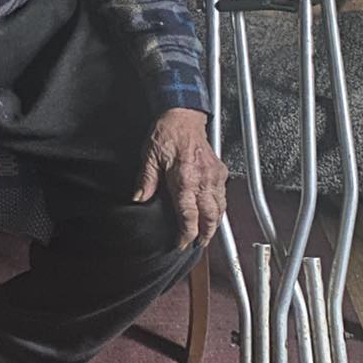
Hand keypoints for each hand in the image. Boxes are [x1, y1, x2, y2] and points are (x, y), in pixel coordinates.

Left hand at [133, 107, 226, 248]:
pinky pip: (223, 195)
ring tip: (207, 234)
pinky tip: (213, 213)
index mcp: (184, 179)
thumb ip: (146, 180)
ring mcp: (214, 176)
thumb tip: (139, 199)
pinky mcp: (220, 171)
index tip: (182, 243)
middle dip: (206, 234)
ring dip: (215, 224)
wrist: (183, 117)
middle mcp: (202, 180)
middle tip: (198, 245)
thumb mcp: (149, 157)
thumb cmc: (167, 134)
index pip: (189, 215)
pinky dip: (220, 208)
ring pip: (220, 208)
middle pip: (210, 217)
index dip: (186, 233)